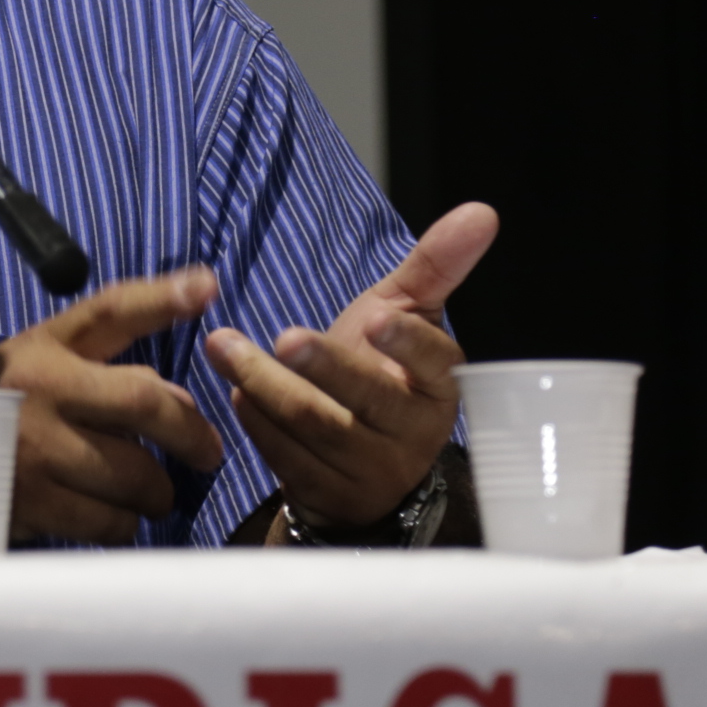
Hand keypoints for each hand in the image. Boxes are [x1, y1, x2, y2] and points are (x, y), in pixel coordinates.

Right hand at [0, 269, 227, 543]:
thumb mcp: (35, 370)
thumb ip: (103, 376)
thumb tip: (180, 405)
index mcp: (45, 346)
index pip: (111, 310)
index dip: (162, 296)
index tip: (207, 285)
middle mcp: (42, 387)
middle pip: (144, 400)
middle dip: (192, 433)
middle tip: (208, 454)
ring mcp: (36, 446)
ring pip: (136, 473)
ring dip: (155, 491)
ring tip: (147, 492)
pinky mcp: (31, 501)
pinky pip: (109, 521)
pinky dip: (122, 524)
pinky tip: (109, 516)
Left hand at [204, 201, 498, 529]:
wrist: (354, 454)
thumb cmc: (380, 368)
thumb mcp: (405, 314)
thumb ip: (435, 266)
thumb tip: (483, 211)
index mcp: (440, 385)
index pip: (433, 364)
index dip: (406, 343)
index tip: (375, 318)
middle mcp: (413, 434)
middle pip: (368, 400)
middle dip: (325, 367)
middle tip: (285, 337)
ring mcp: (372, 470)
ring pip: (317, 428)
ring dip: (264, 384)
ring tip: (223, 347)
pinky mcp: (329, 495)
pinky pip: (289, 460)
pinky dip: (258, 425)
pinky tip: (234, 393)